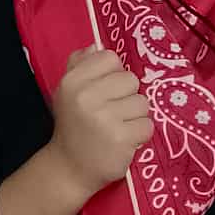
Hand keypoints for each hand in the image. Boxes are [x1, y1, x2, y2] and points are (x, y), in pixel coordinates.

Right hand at [45, 47, 150, 194]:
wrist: (69, 168)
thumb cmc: (73, 126)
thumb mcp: (68, 92)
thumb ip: (79, 65)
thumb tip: (96, 46)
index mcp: (73, 81)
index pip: (110, 59)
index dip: (113, 75)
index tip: (105, 92)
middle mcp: (86, 96)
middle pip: (130, 80)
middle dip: (126, 97)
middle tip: (112, 113)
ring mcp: (104, 118)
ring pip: (142, 103)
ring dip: (134, 117)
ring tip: (118, 128)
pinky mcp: (121, 138)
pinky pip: (147, 125)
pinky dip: (139, 135)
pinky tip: (124, 141)